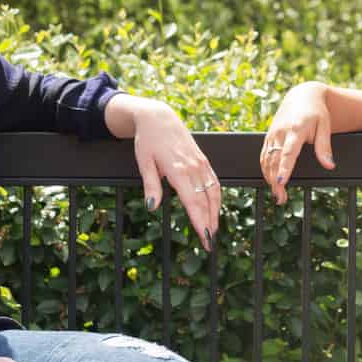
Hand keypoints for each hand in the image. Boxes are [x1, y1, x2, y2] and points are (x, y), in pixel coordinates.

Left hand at [126, 97, 219, 249]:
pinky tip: (215, 210)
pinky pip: (214, 183)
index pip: (193, 201)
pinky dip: (217, 199)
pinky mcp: (203, 161)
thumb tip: (152, 207)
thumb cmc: (148, 141)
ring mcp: (201, 163)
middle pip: (206, 201)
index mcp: (178, 169)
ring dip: (215, 213)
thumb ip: (150, 185)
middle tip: (209, 243)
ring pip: (213, 193)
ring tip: (213, 231)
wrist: (159, 118)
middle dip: (209, 223)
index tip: (204, 238)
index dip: (200, 221)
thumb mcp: (144, 163)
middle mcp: (193, 167)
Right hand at [260, 82, 335, 204]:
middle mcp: (281, 132)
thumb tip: (329, 166)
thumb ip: (324, 147)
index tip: (281, 182)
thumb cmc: (316, 112)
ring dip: (269, 178)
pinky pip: (264, 156)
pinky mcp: (268, 137)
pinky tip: (271, 181)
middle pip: (275, 160)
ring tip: (278, 195)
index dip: (284, 168)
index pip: (288, 152)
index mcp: (296, 129)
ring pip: (267, 160)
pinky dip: (265, 170)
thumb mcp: (325, 126)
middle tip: (281, 198)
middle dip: (275, 181)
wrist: (302, 96)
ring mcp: (273, 134)